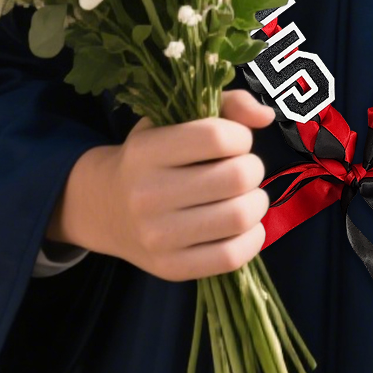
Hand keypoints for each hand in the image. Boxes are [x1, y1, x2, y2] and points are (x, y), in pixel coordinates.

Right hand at [49, 90, 274, 280]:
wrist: (106, 208)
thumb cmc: (153, 155)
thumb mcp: (176, 117)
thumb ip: (227, 104)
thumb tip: (266, 116)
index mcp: (146, 151)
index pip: (216, 137)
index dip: (241, 136)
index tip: (235, 142)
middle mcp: (147, 194)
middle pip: (236, 177)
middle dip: (253, 169)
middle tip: (244, 170)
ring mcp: (157, 237)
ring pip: (239, 217)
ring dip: (257, 202)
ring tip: (246, 196)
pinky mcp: (170, 268)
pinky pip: (231, 257)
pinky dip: (252, 238)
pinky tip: (245, 225)